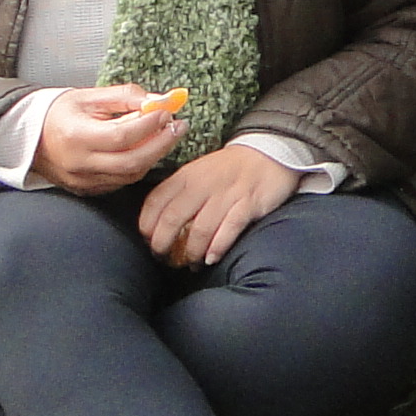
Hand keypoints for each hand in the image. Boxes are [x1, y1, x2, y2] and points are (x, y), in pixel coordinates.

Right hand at [31, 84, 187, 192]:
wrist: (30, 137)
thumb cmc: (61, 112)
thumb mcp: (90, 96)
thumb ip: (126, 96)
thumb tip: (159, 101)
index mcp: (76, 136)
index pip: (122, 135)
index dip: (149, 124)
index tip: (167, 111)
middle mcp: (79, 163)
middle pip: (132, 161)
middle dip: (162, 144)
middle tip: (179, 126)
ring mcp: (83, 181)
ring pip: (130, 174)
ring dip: (153, 155)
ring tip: (166, 134)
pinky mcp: (87, 190)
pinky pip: (121, 181)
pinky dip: (138, 166)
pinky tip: (146, 149)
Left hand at [139, 142, 301, 266]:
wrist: (268, 152)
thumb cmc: (228, 170)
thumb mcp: (198, 172)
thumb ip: (178, 193)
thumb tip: (157, 224)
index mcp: (186, 175)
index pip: (156, 201)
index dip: (147, 225)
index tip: (148, 240)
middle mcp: (203, 184)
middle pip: (172, 218)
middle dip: (163, 243)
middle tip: (164, 258)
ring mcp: (226, 194)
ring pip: (200, 229)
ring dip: (192, 251)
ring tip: (191, 263)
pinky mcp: (248, 203)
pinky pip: (229, 229)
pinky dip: (217, 247)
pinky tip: (211, 258)